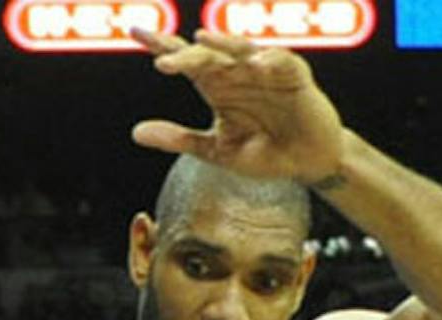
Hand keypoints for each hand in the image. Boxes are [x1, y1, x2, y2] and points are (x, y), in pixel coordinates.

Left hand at [131, 27, 348, 184]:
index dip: (161, 45)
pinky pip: (280, 61)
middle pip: (206, 53)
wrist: (305, 164)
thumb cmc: (264, 153)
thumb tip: (135, 132)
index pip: (185, 59)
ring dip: (222, 43)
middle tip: (163, 63)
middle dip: (184, 54)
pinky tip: (254, 63)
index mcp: (216, 85)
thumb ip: (178, 139)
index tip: (135, 33)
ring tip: (201, 39)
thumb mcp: (216, 151)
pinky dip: (268, 60)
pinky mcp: (294, 76)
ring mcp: (265, 71)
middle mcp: (237, 72)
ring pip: (239, 49)